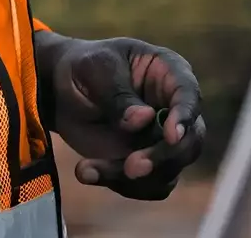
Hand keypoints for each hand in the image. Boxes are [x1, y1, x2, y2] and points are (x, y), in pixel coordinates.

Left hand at [37, 32, 205, 200]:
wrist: (62, 88)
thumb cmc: (85, 66)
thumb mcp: (94, 68)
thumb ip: (118, 94)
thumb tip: (145, 120)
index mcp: (170, 72)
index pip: (189, 96)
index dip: (184, 117)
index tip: (171, 136)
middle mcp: (175, 109)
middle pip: (188, 143)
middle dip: (162, 159)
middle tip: (131, 167)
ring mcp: (163, 140)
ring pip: (168, 170)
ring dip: (135, 179)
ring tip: (87, 169)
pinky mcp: (149, 164)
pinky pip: (147, 185)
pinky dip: (120, 184)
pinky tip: (87, 172)